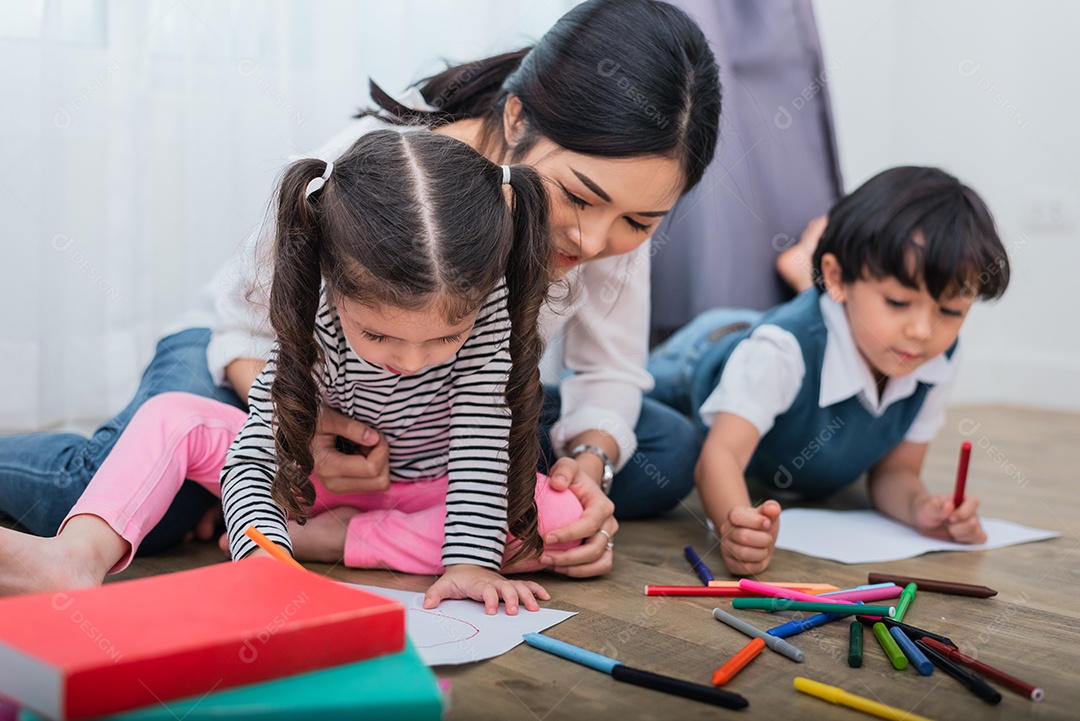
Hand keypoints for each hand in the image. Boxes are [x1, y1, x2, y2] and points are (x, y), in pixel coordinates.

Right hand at [311, 404, 390, 494]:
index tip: (375, 433)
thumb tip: (374, 439)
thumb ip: (351, 427)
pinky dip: (374, 467)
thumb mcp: (329, 418)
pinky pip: (374, 484)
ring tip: (365, 445)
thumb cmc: (312, 423)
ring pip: (380, 484)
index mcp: (328, 466)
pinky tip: (361, 453)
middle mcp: (333, 484)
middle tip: (373, 439)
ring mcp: (339, 489)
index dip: (381, 449)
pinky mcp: (345, 489)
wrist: (297, 434)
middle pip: (380, 481)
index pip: (371, 468)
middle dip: (383, 457)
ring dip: (379, 462)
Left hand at [423, 564, 550, 614]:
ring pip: (519, 587)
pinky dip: (537, 589)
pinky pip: (526, 585)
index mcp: (479, 584)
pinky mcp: (510, 585)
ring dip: (528, 596)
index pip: (486, 590)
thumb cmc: (457, 579)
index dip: (489, 600)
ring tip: (536, 608)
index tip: (491, 612)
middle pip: (506, 588)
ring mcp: (504, 583)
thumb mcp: (443, 585)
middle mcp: (494, 582)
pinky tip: (545, 597)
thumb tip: (427, 605)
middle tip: (514, 613)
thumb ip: (435, 595)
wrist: (467, 565)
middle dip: (512, 599)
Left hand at [541, 456, 616, 576]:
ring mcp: (609, 538)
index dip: (568, 534)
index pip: (589, 524)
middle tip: (543, 557)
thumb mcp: (568, 466)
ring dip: (575, 568)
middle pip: (595, 548)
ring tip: (550, 565)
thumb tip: (558, 484)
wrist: (583, 487)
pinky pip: (598, 567)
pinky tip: (558, 568)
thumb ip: (563, 470)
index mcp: (603, 506)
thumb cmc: (572, 478)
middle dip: (568, 557)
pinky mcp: (604, 550)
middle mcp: (610, 524)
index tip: (546, 538)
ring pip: (599, 562)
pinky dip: (580, 572)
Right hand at [717, 500, 781, 575]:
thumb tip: (773, 509)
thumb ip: (772, 508)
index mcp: (733, 515)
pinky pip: (744, 568)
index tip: (768, 523)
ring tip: (764, 549)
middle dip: (763, 539)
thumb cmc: (761, 526)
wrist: (756, 539)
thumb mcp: (768, 515)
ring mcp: (726, 547)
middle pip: (743, 536)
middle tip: (768, 538)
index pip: (738, 517)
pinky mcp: (730, 563)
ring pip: (743, 554)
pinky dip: (757, 565)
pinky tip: (759, 559)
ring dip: (761, 553)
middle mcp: (726, 531)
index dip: (756, 521)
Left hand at [912, 493, 986, 543]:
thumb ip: (938, 508)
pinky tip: (956, 537)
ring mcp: (974, 523)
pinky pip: (980, 540)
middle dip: (956, 527)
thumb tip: (950, 505)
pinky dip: (967, 541)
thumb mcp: (928, 508)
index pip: (973, 503)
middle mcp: (971, 511)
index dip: (963, 512)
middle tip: (946, 524)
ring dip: (959, 535)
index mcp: (963, 499)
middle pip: (973, 523)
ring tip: (949, 530)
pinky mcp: (972, 535)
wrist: (924, 520)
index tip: (950, 518)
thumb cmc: (928, 510)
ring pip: (976, 534)